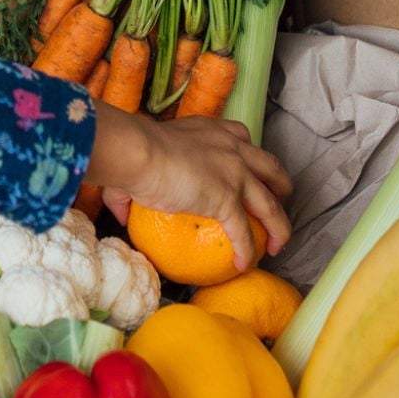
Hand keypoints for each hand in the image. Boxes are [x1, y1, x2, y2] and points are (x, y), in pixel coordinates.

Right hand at [86, 105, 292, 272]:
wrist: (140, 153)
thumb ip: (132, 188)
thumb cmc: (136, 153)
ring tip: (278, 243)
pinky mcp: (229, 200)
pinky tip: (245, 265)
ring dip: (279, 224)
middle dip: (280, 184)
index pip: (243, 139)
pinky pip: (243, 231)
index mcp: (215, 132)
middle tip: (279, 199)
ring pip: (271, 204)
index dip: (250, 155)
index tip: (248, 167)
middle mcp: (233, 149)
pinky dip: (246, 250)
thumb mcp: (141, 162)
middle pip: (271, 168)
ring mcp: (236, 174)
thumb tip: (119, 213)